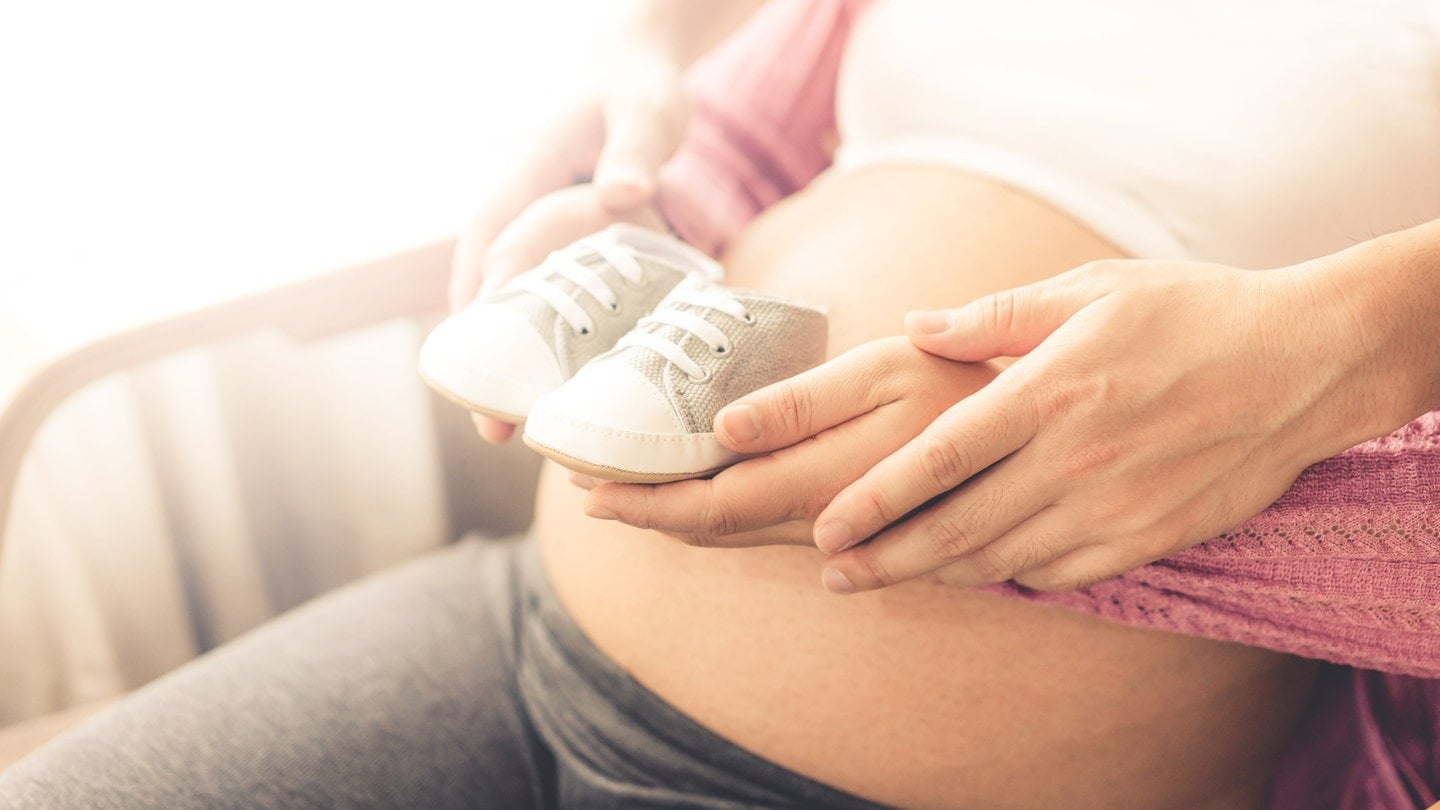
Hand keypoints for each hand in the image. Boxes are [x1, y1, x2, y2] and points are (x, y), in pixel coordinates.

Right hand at [449, 65, 686, 442]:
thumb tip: (622, 194)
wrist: (634, 83)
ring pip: (508, 309)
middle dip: (482, 359)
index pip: (490, 241)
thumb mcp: (641, 114)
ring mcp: (534, 234)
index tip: (480, 357)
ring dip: (507, 367)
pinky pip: (543, 308)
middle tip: (490, 427)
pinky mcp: (559, 254)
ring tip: (510, 434)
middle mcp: (517, 210)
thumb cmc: (634, 91)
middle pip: (486, 291)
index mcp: (525, 173)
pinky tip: (560, 400)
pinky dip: (544, 352)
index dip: (483, 301)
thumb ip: (633, 152)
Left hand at [580, 338, 999, 547]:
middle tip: (590, 493)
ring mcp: (853, 539)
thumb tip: (722, 428)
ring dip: (689, 523)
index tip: (587, 486)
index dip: (646, 501)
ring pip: (754, 540)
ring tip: (636, 497)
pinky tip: (717, 504)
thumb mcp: (882, 372)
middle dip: (651, 513)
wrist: (1052, 437)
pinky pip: (792, 543)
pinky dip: (740, 527)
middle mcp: (830, 526)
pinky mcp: (877, 540)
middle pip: (722, 533)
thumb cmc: (963, 382)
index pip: (712, 507)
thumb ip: (801, 403)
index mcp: (822, 483)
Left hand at [807, 259, 1376, 593]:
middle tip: (833, 572)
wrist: (1305, 363)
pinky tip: (979, 569)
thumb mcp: (1091, 290)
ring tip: (885, 576)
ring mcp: (1114, 508)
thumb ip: (994, 316)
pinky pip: (1059, 573)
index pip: (937, 460)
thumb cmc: (1192, 313)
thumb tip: (913, 326)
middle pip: (956, 527)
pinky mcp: (1148, 539)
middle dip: (885, 556)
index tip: (827, 523)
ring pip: (1001, 559)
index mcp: (1049, 392)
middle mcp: (1074, 460)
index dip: (874, 498)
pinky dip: (1009, 575)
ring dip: (935, 572)